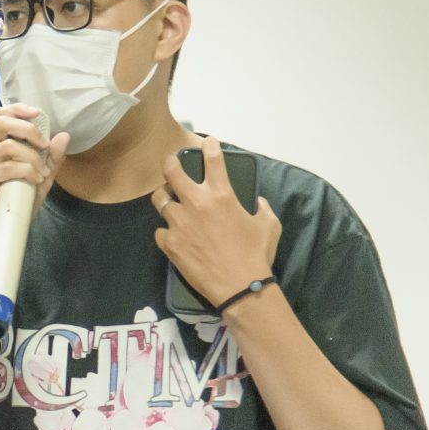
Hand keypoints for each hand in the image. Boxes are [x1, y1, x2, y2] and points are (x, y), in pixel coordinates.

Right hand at [0, 109, 66, 249]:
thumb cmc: (11, 207)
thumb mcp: (37, 179)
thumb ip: (49, 159)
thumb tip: (63, 135)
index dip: (19, 110)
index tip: (39, 115)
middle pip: (2, 122)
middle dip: (30, 131)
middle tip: (44, 146)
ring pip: (10, 146)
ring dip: (33, 159)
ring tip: (41, 174)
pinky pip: (8, 166)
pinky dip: (28, 171)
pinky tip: (35, 181)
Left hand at [153, 135, 282, 308]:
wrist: (239, 287)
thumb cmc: (257, 255)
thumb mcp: (268, 224)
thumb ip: (261, 207)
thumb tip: (256, 201)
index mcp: (222, 195)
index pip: (212, 159)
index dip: (209, 146)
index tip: (207, 142)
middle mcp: (196, 203)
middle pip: (172, 171)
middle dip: (170, 163)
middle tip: (171, 163)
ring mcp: (179, 223)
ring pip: (159, 200)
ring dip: (165, 198)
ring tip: (170, 202)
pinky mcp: (169, 243)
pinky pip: (160, 231)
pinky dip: (166, 232)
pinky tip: (174, 236)